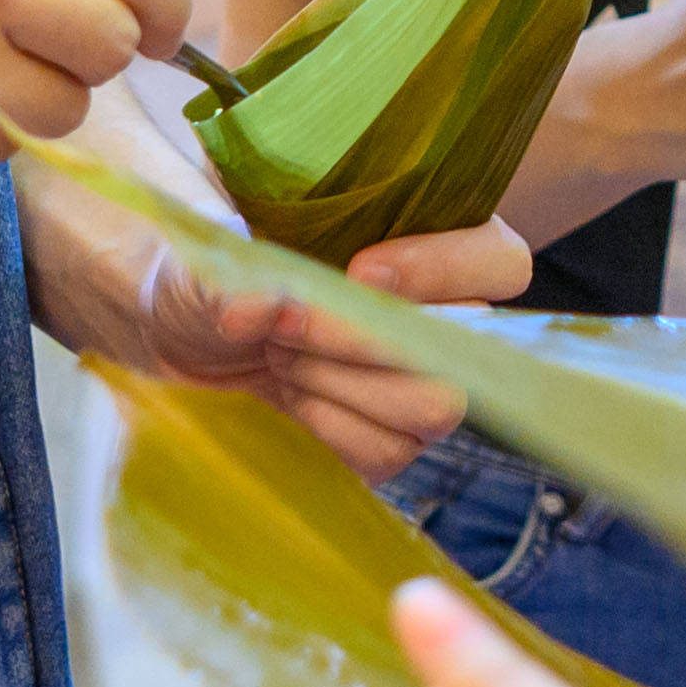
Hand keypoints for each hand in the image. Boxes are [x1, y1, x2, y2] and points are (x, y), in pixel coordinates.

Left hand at [116, 216, 511, 475]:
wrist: (186, 325)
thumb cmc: (218, 259)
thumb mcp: (213, 243)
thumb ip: (233, 264)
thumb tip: (260, 307)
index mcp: (440, 233)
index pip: (498, 261)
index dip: (440, 271)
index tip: (357, 270)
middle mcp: (452, 313)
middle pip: (465, 353)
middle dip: (362, 343)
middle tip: (282, 329)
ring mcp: (430, 383)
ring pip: (433, 409)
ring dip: (340, 383)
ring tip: (280, 352)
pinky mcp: (394, 437)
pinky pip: (389, 453)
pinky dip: (327, 425)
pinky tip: (291, 393)